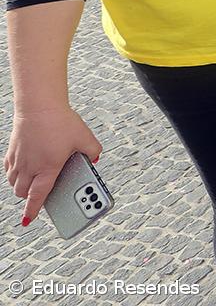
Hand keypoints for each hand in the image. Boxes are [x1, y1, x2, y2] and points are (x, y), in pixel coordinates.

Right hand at [6, 107, 101, 225]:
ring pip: (14, 183)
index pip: (38, 196)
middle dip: (30, 199)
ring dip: (22, 188)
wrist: (39, 106)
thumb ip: (93, 151)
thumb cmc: (61, 121)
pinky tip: (24, 170)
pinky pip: (9, 171)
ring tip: (34, 184)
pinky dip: (15, 175)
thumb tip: (95, 159)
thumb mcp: (85, 137)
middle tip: (41, 196)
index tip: (29, 220)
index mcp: (48, 168)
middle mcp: (30, 167)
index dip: (33, 210)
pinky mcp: (12, 151)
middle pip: (23, 193)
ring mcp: (19, 160)